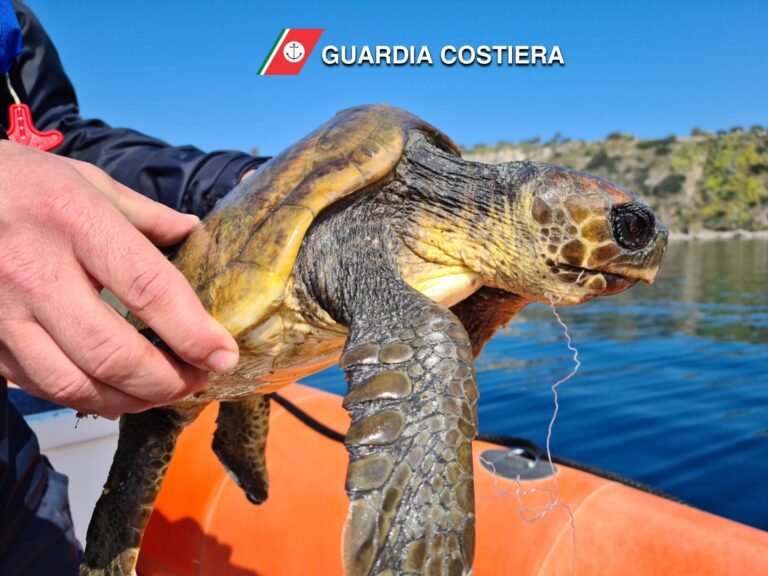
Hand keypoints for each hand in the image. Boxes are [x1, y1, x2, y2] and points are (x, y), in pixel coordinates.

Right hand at [0, 141, 238, 418]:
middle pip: (113, 352)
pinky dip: (87, 399)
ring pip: (75, 384)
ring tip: (164, 392)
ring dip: (131, 400)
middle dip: (167, 380)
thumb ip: (145, 214)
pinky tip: (116, 394)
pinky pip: (41, 385)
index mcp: (75, 220)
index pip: (148, 288)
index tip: (223, 354)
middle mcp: (36, 270)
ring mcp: (3, 311)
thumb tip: (193, 231)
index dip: (193, 332)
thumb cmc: (22, 182)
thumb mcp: (88, 181)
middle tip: (197, 380)